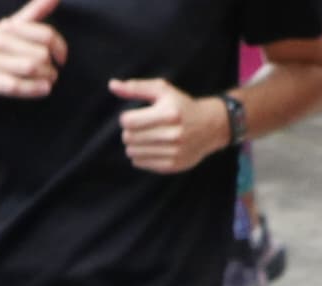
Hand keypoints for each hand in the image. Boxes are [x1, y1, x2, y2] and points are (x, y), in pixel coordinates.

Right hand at [0, 0, 64, 95]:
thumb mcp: (13, 25)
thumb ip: (36, 11)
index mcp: (11, 26)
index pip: (46, 35)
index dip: (60, 48)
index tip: (61, 58)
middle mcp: (1, 40)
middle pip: (41, 54)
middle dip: (51, 67)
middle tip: (51, 73)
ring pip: (31, 68)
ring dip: (45, 78)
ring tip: (47, 82)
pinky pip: (14, 85)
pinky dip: (33, 88)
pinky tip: (43, 89)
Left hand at [108, 77, 226, 171]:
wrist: (209, 127)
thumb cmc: (180, 105)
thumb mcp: (162, 91)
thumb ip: (136, 88)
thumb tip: (112, 85)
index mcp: (169, 113)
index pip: (128, 121)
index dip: (126, 118)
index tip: (135, 115)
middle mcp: (173, 134)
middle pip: (128, 137)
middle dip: (129, 131)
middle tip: (141, 127)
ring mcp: (173, 151)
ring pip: (131, 151)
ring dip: (134, 144)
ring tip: (147, 136)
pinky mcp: (171, 165)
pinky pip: (139, 162)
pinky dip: (140, 155)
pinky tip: (152, 147)